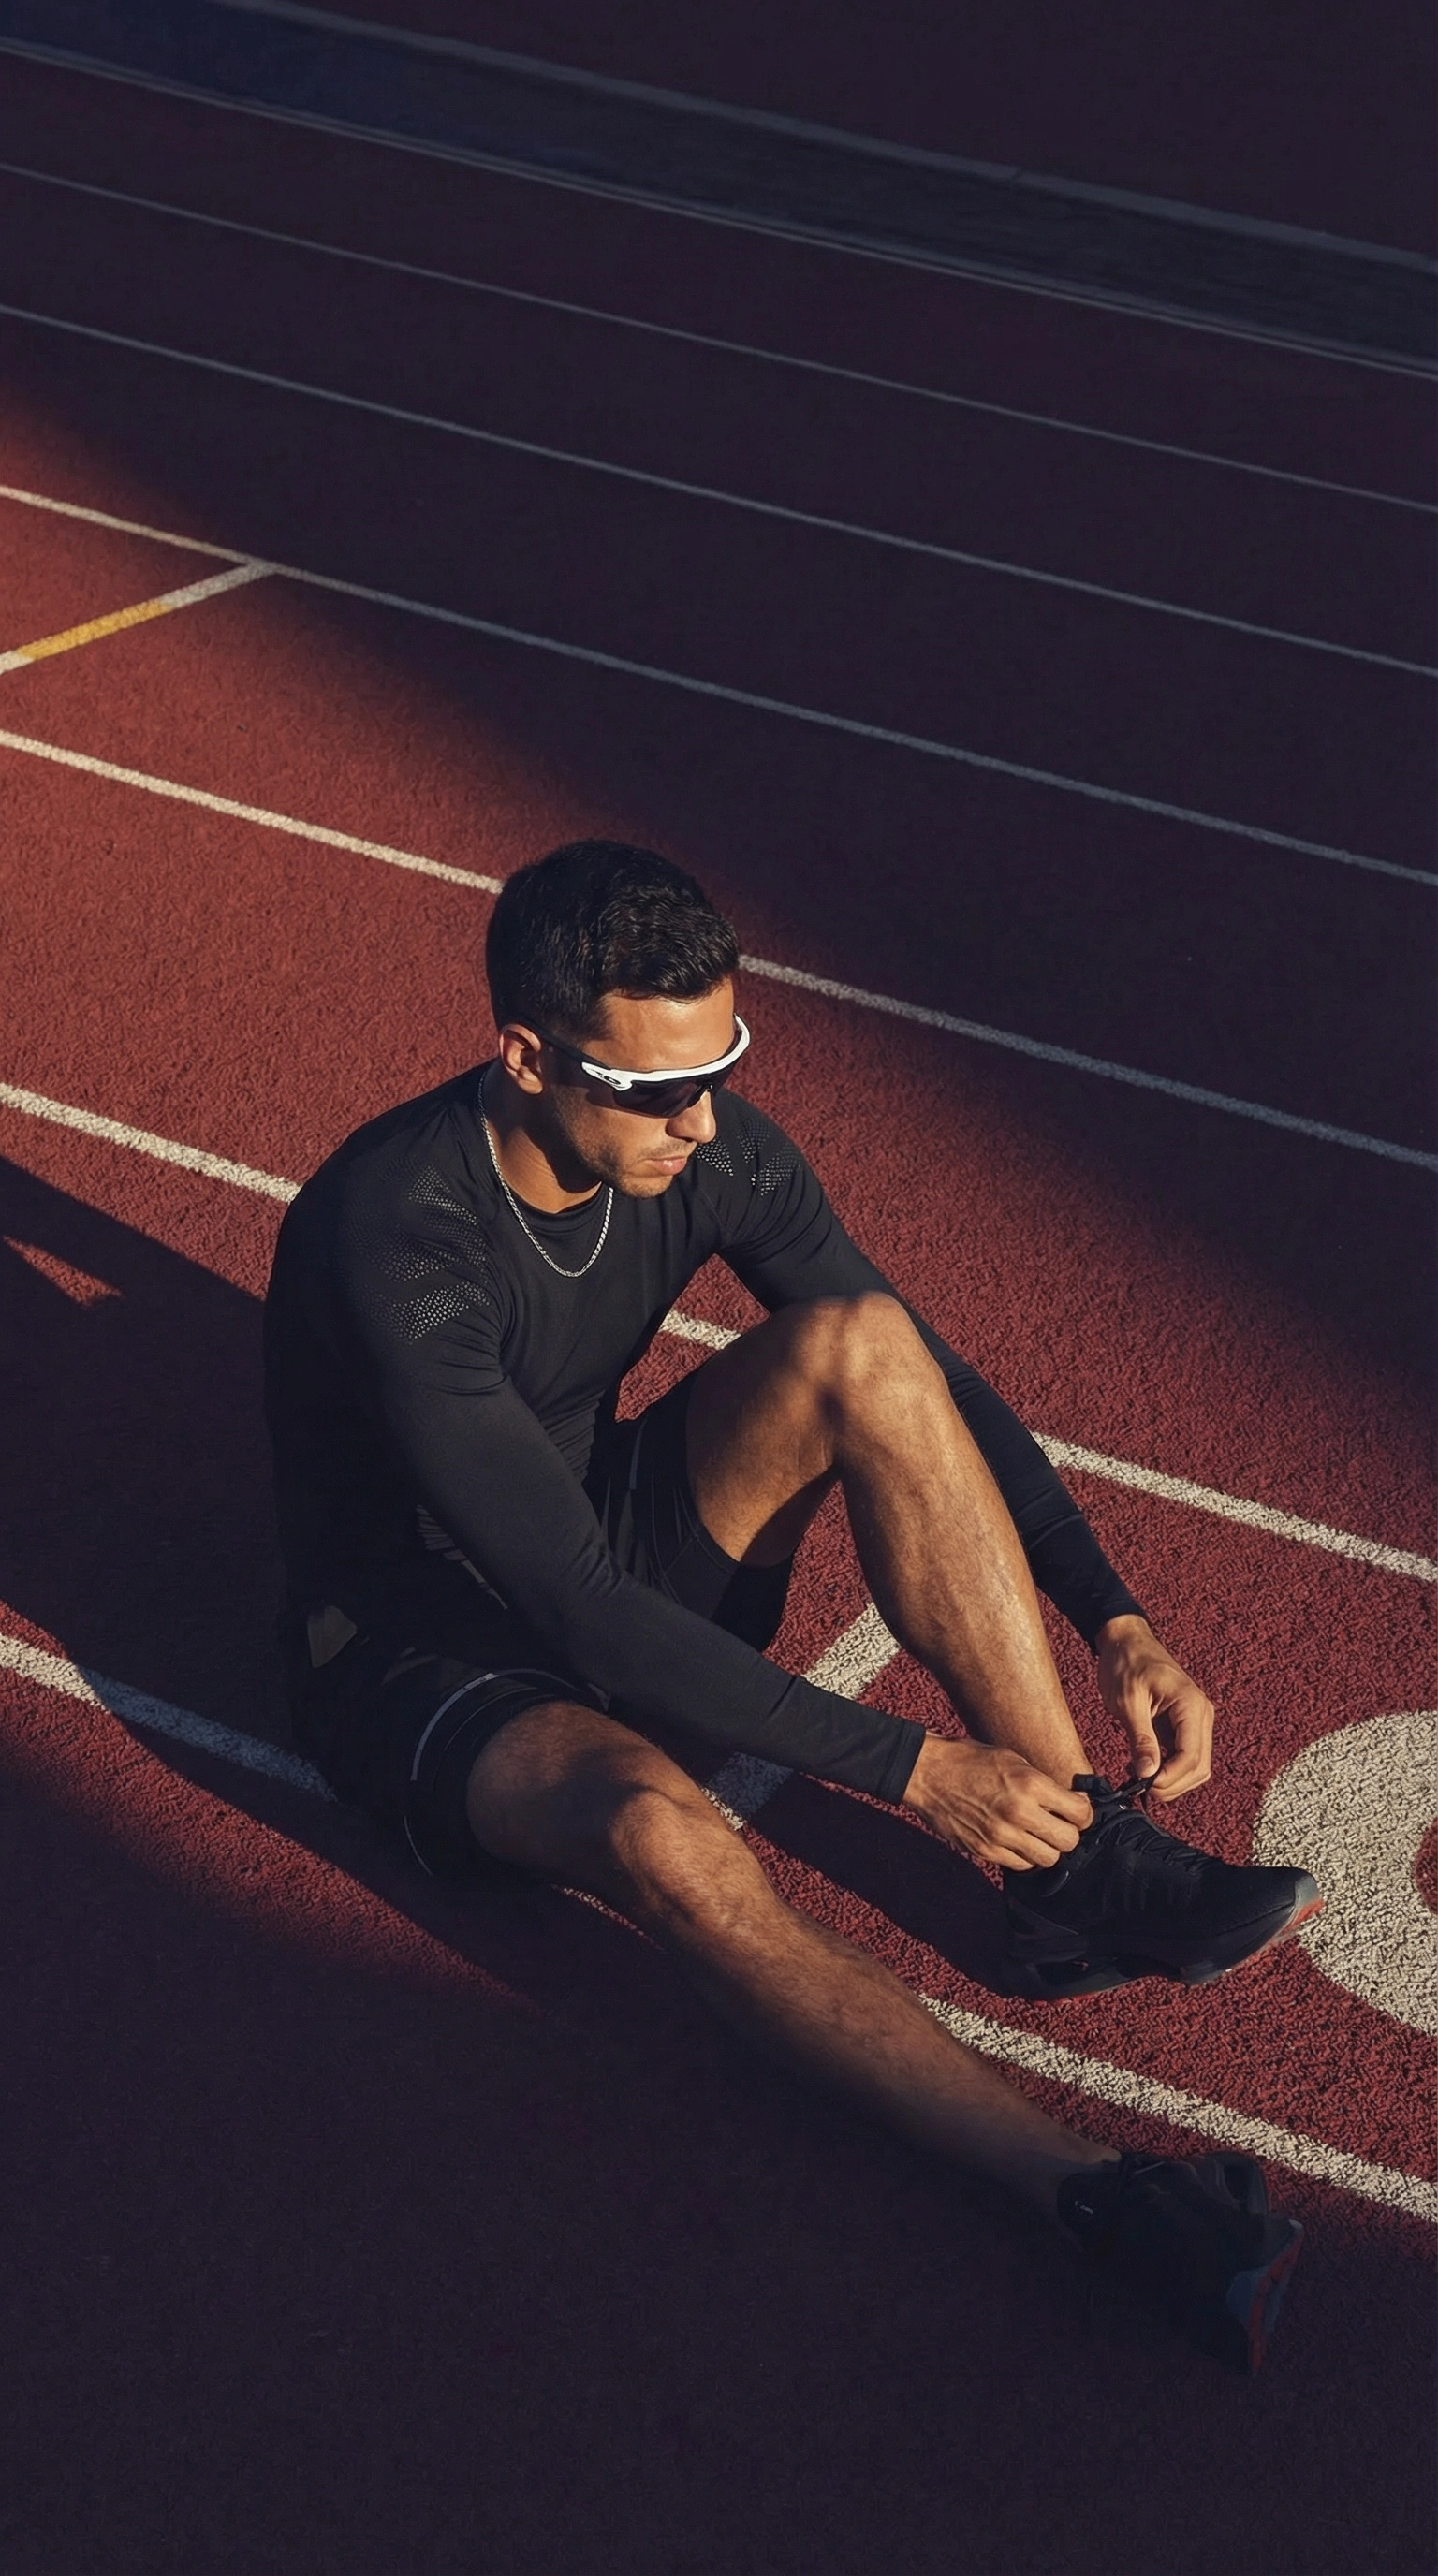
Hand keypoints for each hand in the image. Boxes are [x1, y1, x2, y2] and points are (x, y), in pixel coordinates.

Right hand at [901, 1736, 1092, 1869]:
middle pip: (1069, 1841)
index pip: (1080, 1813)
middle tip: (1060, 1823)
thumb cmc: (970, 1760)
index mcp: (1030, 1784)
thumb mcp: (1013, 1759)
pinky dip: (1025, 1856)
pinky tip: (1017, 1839)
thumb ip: (1043, 1783)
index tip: (1077, 1809)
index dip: (1084, 1812)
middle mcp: (1019, 1813)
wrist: (927, 1773)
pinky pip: (1021, 1866)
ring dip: (1048, 1847)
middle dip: (1069, 1832)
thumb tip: (1072, 1803)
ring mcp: (1001, 1836)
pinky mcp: (985, 1850)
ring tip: (1038, 1833)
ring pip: (1048, 1859)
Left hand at [1094, 1614, 1213, 1801]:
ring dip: (1172, 1780)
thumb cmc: (1125, 1664)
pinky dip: (1169, 1769)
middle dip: (1172, 1785)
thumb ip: (1140, 1738)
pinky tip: (1143, 1768)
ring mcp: (1196, 1721)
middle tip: (1139, 1790)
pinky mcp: (1185, 1726)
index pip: (1192, 1757)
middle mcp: (1201, 1714)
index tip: (1142, 1787)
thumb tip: (1148, 1774)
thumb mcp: (1127, 1701)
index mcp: (1191, 1705)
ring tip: (1139, 1779)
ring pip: (1196, 1767)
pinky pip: (1185, 1757)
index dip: (1170, 1779)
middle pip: (1199, 1767)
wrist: (1126, 1641)